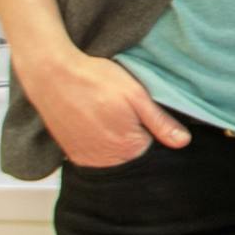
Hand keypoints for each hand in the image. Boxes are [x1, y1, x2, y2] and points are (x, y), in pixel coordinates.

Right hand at [17, 41, 188, 166]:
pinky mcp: (72, 154)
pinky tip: (93, 120)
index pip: (154, 146)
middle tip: (118, 108)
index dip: (149, 124)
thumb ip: (160, 122)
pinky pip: (95, 154)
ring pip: (114, 154)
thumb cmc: (95, 80)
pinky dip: (98, 140)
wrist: (52, 75)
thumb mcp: (136, 95)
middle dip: (133, 132)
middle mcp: (106, 160)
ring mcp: (86, 158)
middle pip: (132, 152)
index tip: (138, 108)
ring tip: (104, 112)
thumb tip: (183, 142)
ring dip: (114, 137)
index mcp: (128, 147)